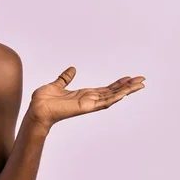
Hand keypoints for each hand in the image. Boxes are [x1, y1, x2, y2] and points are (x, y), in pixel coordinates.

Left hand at [28, 66, 145, 128]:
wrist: (37, 109)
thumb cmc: (44, 100)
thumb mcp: (57, 85)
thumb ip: (65, 78)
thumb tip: (72, 69)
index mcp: (83, 94)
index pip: (105, 89)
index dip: (117, 83)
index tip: (129, 77)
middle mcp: (88, 100)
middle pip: (112, 92)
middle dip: (127, 86)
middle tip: (142, 79)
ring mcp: (88, 104)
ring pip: (112, 97)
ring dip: (126, 91)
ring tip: (139, 84)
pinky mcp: (84, 107)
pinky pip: (102, 102)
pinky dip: (114, 98)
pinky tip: (124, 93)